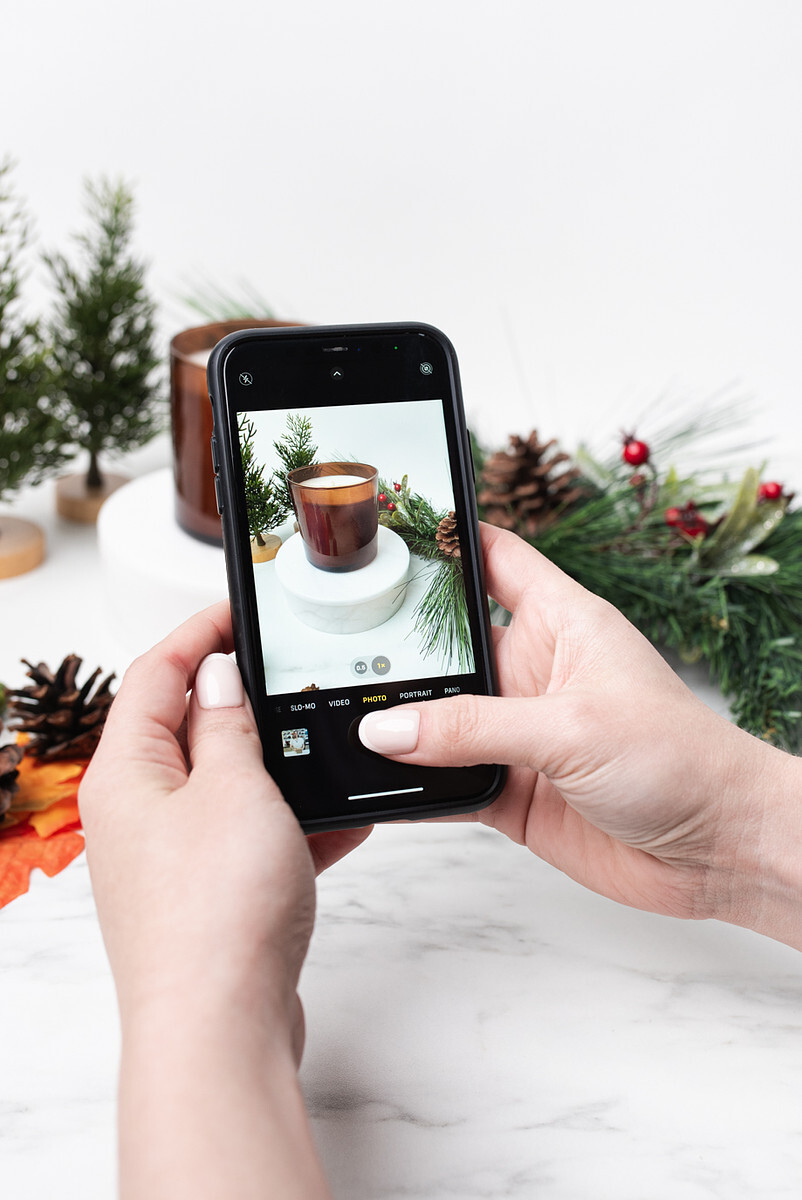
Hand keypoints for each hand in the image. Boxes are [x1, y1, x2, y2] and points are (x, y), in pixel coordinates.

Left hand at [79, 602, 367, 1199]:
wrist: (220, 1030)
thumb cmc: (215, 914)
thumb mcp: (235, 789)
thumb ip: (227, 723)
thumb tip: (216, 674)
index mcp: (126, 774)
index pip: (155, 674)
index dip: (198, 633)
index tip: (240, 609)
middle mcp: (138, 814)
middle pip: (186, 728)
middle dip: (242, 700)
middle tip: (290, 672)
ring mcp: (171, 859)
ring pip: (227, 787)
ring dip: (276, 766)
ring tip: (326, 746)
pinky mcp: (207, 897)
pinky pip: (251, 840)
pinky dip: (292, 826)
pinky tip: (345, 822)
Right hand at [359, 524, 801, 945]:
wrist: (719, 849)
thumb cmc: (681, 760)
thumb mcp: (571, 729)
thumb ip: (473, 728)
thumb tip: (388, 729)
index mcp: (561, 623)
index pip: (494, 559)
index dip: (447, 540)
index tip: (386, 532)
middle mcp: (534, 672)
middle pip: (450, 644)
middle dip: (399, 644)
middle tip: (334, 640)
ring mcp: (520, 734)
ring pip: (439, 720)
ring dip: (400, 724)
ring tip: (337, 715)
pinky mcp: (514, 791)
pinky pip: (447, 783)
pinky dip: (414, 788)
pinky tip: (376, 785)